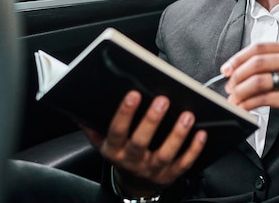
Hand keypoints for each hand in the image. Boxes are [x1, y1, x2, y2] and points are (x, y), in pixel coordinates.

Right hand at [81, 91, 206, 195]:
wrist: (133, 185)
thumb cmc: (120, 153)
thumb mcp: (101, 141)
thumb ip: (91, 125)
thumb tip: (77, 105)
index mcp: (114, 150)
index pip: (117, 131)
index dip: (124, 114)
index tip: (133, 93)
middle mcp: (132, 161)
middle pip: (141, 142)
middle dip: (151, 121)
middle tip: (162, 100)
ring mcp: (153, 170)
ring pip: (165, 154)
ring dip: (177, 135)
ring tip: (187, 115)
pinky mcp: (171, 175)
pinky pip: (184, 164)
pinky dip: (194, 149)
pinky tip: (201, 133)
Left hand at [221, 40, 278, 146]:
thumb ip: (267, 65)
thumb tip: (234, 71)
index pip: (259, 47)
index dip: (238, 58)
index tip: (226, 69)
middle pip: (257, 62)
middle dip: (237, 76)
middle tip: (229, 87)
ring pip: (259, 81)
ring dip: (241, 91)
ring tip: (233, 99)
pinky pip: (265, 98)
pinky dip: (249, 103)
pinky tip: (243, 107)